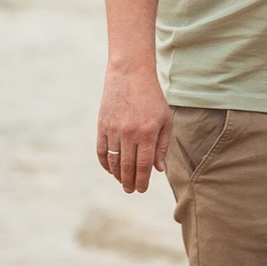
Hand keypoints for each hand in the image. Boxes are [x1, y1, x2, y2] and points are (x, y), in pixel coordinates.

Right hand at [97, 61, 176, 194]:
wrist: (130, 74)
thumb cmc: (152, 98)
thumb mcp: (165, 119)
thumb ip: (162, 145)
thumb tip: (158, 169)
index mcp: (148, 133)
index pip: (144, 165)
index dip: (142, 180)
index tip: (142, 190)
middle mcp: (129, 133)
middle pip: (127, 166)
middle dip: (129, 182)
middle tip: (131, 190)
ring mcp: (113, 130)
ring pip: (114, 161)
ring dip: (117, 175)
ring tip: (122, 182)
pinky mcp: (102, 126)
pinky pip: (101, 150)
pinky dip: (105, 163)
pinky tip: (110, 169)